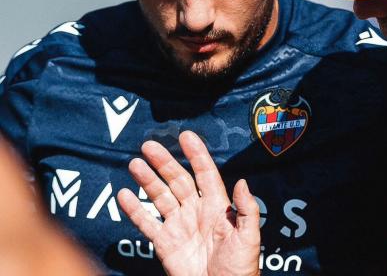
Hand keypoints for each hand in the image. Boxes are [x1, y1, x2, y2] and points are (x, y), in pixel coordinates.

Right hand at [118, 131, 259, 275]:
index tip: (186, 136)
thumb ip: (246, 209)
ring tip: (135, 164)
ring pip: (160, 197)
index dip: (196, 154)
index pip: (205, 173)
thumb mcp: (249, 236)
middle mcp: (196, 211)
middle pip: (177, 180)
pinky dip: (134, 210)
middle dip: (164, 162)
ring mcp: (179, 226)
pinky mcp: (165, 243)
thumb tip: (242, 182)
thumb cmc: (240, 267)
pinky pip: (146, 223)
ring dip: (147, 180)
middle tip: (149, 145)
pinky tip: (124, 195)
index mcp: (217, 206)